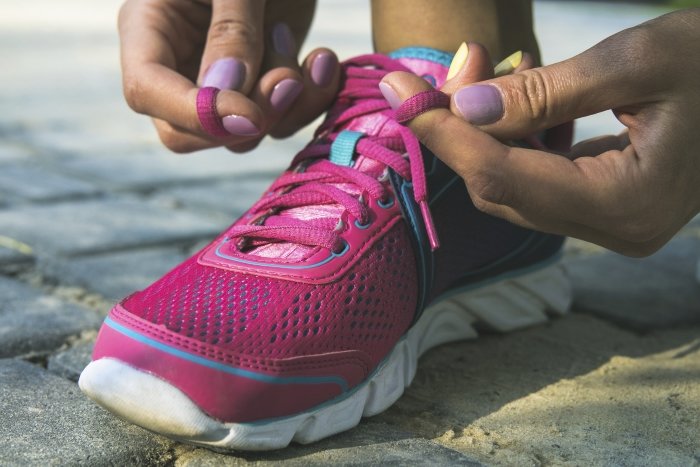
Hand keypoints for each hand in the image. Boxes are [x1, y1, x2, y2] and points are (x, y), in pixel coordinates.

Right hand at [118, 0, 340, 152]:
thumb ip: (231, 29)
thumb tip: (225, 93)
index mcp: (150, 27)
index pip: (146, 91)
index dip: (196, 113)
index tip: (250, 115)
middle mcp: (178, 64)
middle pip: (187, 132)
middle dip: (243, 120)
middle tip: (288, 80)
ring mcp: (220, 82)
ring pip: (239, 136)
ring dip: (284, 108)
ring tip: (314, 57)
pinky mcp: (260, 87)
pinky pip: (278, 122)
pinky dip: (308, 103)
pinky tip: (323, 63)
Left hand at [382, 9, 699, 255]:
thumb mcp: (638, 60)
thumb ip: (545, 91)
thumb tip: (462, 107)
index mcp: (628, 204)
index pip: (503, 177)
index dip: (444, 135)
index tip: (400, 92)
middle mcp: (615, 228)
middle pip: (500, 188)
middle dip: (456, 130)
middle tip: (431, 75)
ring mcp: (611, 222)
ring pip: (512, 184)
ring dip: (481, 130)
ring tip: (477, 69)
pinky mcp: (605, 204)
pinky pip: (536, 177)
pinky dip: (511, 137)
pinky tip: (510, 96)